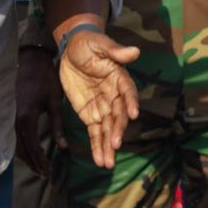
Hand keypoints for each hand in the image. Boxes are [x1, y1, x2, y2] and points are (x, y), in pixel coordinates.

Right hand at [15, 47, 63, 177]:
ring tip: (37, 168)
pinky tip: (28, 152)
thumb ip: (58, 126)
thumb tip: (63, 148)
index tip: (47, 173)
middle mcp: (14, 119)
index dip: (40, 161)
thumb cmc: (45, 78)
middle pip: (21, 149)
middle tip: (43, 175)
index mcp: (26, 117)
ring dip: (25, 157)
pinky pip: (13, 135)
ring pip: (15, 143)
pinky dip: (20, 147)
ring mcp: (9, 116)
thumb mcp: (55, 101)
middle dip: (32, 163)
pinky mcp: (8, 113)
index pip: (32, 146)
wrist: (28, 59)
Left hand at [55, 27, 140, 168]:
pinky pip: (94, 133)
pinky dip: (97, 146)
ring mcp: (103, 107)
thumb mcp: (101, 44)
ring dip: (108, 145)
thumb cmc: (89, 44)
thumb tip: (134, 51)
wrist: (72, 50)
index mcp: (119, 78)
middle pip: (118, 115)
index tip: (132, 114)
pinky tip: (100, 160)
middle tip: (115, 144)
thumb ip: (115, 51)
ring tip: (108, 162)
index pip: (127, 92)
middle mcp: (114, 96)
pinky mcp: (90, 115)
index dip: (131, 102)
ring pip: (107, 129)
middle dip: (117, 130)